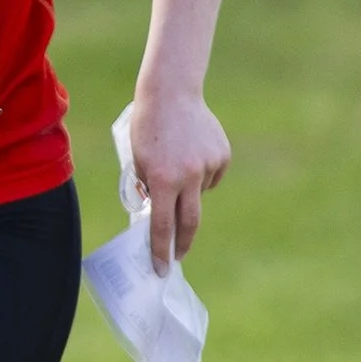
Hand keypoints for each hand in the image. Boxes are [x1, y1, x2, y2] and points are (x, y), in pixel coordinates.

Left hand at [126, 88, 230, 269]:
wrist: (170, 93)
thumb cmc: (147, 127)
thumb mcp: (138, 161)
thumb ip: (148, 187)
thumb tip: (158, 212)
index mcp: (163, 179)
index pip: (161, 224)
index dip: (161, 250)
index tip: (161, 268)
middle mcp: (188, 176)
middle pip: (190, 222)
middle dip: (182, 242)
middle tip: (177, 255)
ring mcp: (208, 166)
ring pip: (198, 192)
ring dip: (187, 188)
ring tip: (176, 160)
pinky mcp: (222, 156)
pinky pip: (211, 175)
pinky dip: (201, 172)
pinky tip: (191, 151)